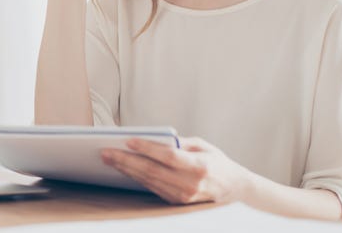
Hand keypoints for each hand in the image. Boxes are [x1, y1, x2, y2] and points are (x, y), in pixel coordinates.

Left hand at [101, 137, 250, 204]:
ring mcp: (182, 196)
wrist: (234, 191)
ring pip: (148, 181)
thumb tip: (156, 138)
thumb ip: (180, 143)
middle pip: (152, 171)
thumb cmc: (218, 164)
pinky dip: (136, 178)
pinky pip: (152, 188)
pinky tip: (124, 169)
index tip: (128, 140)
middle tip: (106, 151)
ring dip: (126, 169)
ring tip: (109, 159)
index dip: (147, 148)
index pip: (168, 157)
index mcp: (200, 167)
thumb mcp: (204, 146)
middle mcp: (190, 184)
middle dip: (126, 160)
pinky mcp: (176, 202)